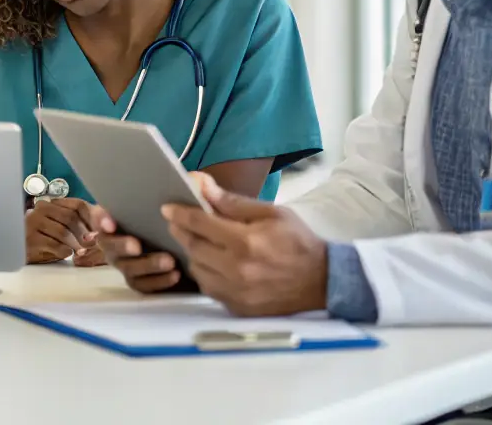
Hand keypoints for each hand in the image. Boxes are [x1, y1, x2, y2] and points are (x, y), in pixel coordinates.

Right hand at [26, 198, 101, 263]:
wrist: (17, 251)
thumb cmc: (43, 241)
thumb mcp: (60, 229)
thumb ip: (78, 225)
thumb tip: (104, 228)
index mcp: (51, 203)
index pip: (77, 205)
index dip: (93, 217)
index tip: (104, 229)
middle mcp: (40, 209)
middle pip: (70, 217)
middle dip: (85, 232)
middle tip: (93, 244)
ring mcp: (33, 222)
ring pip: (62, 231)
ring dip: (76, 244)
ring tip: (81, 252)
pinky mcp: (29, 239)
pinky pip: (54, 244)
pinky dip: (64, 251)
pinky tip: (66, 254)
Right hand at [91, 172, 218, 292]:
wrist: (204, 250)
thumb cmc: (189, 220)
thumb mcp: (194, 202)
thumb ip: (196, 186)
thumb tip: (197, 180)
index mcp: (123, 217)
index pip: (101, 216)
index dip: (101, 219)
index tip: (111, 222)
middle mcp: (120, 241)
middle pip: (108, 246)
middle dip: (120, 245)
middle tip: (136, 245)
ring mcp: (130, 264)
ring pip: (129, 269)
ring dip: (147, 265)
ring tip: (169, 261)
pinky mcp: (144, 282)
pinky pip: (145, 286)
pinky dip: (159, 281)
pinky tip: (175, 274)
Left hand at [162, 183, 327, 316]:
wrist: (323, 281)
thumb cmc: (297, 241)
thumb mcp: (270, 212)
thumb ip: (232, 202)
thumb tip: (201, 184)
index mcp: (245, 242)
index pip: (200, 224)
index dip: (180, 213)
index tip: (167, 207)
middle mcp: (236, 270)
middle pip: (193, 247)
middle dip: (181, 231)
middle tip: (177, 221)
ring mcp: (236, 293)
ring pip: (197, 270)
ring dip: (192, 253)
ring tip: (197, 241)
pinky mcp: (237, 308)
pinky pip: (209, 288)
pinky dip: (205, 273)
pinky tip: (212, 262)